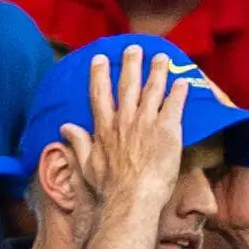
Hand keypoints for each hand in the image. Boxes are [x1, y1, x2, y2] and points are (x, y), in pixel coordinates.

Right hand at [57, 45, 189, 214]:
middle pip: (127, 85)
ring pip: (152, 89)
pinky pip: (174, 104)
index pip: (100, 95)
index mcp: (105, 128)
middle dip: (131, 64)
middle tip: (133, 48)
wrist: (130, 199)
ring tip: (161, 57)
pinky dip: (178, 92)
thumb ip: (78, 143)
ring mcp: (146, 123)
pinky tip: (183, 81)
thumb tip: (64, 128)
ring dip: (157, 71)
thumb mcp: (86, 166)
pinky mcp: (167, 130)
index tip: (100, 59)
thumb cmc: (108, 189)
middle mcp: (124, 120)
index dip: (100, 74)